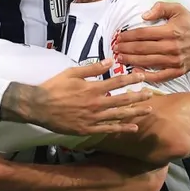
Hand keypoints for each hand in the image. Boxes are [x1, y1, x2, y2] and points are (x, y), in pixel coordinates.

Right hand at [35, 59, 152, 134]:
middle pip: (123, 100)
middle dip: (138, 96)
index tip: (142, 77)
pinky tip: (133, 128)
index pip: (117, 82)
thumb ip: (92, 68)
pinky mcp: (88, 129)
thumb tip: (109, 61)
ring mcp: (93, 118)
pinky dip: (122, 129)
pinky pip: (108, 129)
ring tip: (148, 110)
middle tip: (150, 94)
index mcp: (93, 88)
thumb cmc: (54, 87)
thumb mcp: (72, 72)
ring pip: (119, 115)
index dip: (131, 79)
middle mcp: (96, 104)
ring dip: (135, 112)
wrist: (39, 106)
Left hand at [112, 2, 189, 82]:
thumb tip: (143, 15)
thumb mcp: (177, 8)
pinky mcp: (179, 71)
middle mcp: (172, 47)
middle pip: (143, 49)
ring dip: (131, 60)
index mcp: (170, 31)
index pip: (144, 34)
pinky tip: (135, 73)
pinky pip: (160, 76)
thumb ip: (160, 8)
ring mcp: (175, 61)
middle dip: (126, 49)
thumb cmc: (189, 22)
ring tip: (120, 58)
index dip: (129, 36)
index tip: (118, 37)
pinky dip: (147, 76)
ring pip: (148, 62)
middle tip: (115, 49)